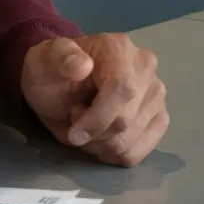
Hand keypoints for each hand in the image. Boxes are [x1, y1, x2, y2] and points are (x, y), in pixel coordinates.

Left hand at [21, 33, 168, 166]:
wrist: (60, 81)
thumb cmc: (51, 71)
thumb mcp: (45, 60)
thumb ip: (61, 59)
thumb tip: (82, 66)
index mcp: (119, 49)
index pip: (122, 89)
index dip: (98, 119)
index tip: (73, 134)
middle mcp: (146, 68)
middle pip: (125, 120)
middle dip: (92, 132)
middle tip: (73, 119)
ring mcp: (156, 94)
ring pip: (129, 140)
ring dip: (98, 144)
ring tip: (86, 124)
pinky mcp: (159, 117)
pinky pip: (138, 151)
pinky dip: (113, 154)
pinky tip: (100, 139)